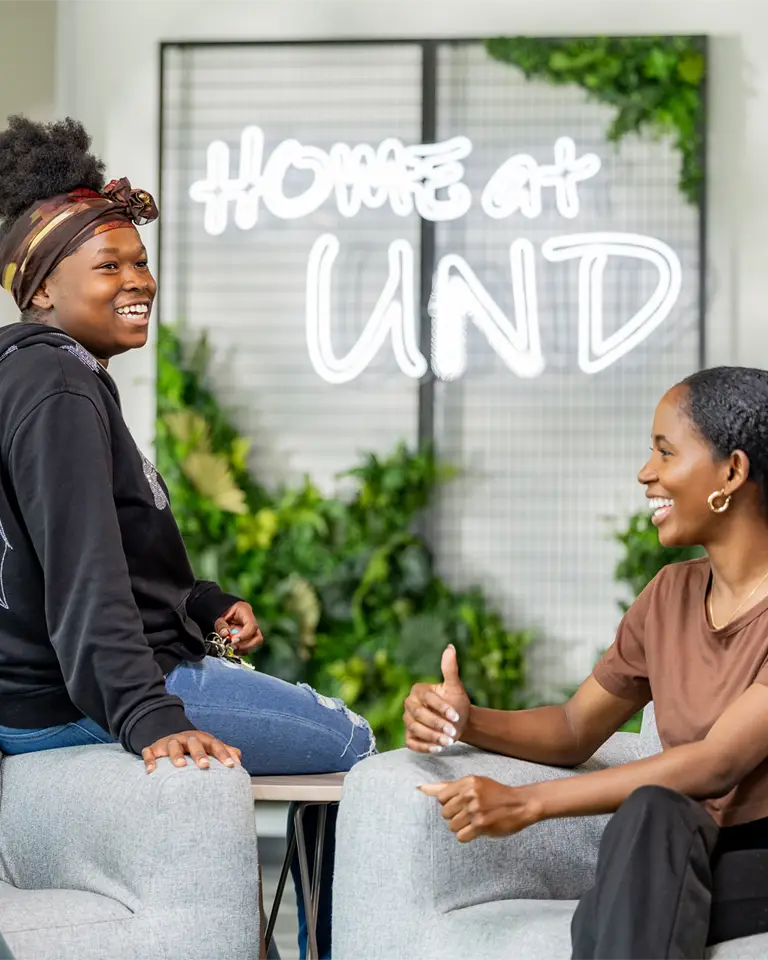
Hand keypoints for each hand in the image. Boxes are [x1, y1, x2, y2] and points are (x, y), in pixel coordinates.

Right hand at [142, 730, 241, 773]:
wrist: (172, 738)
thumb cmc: (196, 747)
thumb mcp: (210, 747)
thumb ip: (226, 752)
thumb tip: (240, 761)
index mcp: (203, 739)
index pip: (216, 745)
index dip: (224, 754)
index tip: (231, 766)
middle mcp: (187, 739)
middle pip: (194, 742)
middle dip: (199, 753)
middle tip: (205, 766)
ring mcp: (170, 742)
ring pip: (173, 744)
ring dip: (176, 754)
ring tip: (181, 765)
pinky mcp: (155, 747)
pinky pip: (150, 751)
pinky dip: (150, 760)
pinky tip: (151, 771)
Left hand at [214, 600, 263, 654]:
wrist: (224, 615)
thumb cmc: (223, 615)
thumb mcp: (219, 618)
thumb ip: (221, 626)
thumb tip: (225, 635)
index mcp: (245, 611)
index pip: (252, 625)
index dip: (244, 635)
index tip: (233, 641)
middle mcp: (253, 622)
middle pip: (258, 638)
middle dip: (246, 645)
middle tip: (233, 647)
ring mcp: (253, 631)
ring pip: (255, 644)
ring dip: (243, 649)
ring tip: (231, 648)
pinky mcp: (250, 639)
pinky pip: (250, 648)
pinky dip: (241, 651)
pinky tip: (233, 650)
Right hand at [404, 644, 470, 752]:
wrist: (458, 723)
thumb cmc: (456, 703)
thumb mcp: (455, 687)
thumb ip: (450, 669)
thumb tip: (450, 647)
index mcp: (418, 690)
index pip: (427, 698)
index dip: (441, 708)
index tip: (456, 716)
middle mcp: (409, 705)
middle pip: (419, 715)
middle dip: (437, 724)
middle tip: (453, 732)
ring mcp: (408, 721)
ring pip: (415, 729)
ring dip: (432, 736)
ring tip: (449, 741)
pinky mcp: (409, 737)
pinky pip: (412, 743)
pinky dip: (425, 747)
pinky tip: (438, 749)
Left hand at [419, 776, 541, 841]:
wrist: (520, 804)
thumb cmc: (494, 794)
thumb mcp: (473, 784)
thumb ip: (447, 787)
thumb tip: (421, 787)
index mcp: (467, 782)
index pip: (441, 797)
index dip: (449, 803)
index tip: (462, 803)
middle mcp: (469, 794)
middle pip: (445, 813)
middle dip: (456, 815)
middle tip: (470, 813)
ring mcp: (475, 810)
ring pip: (452, 826)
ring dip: (462, 827)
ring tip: (475, 820)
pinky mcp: (481, 825)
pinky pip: (461, 836)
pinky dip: (467, 836)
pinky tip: (477, 829)